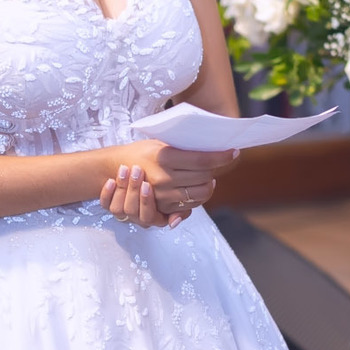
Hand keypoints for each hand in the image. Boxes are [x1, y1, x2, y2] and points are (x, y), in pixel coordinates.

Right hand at [99, 142, 237, 228]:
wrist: (116, 168)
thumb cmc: (141, 152)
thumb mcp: (160, 142)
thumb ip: (182, 146)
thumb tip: (209, 145)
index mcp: (164, 157)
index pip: (202, 159)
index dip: (221, 157)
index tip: (232, 152)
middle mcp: (164, 178)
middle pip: (204, 178)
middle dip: (215, 170)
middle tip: (218, 163)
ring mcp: (163, 195)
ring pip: (200, 195)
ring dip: (209, 185)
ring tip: (208, 177)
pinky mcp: (162, 207)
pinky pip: (190, 206)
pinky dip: (199, 198)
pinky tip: (199, 188)